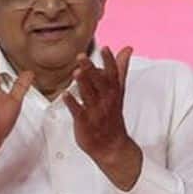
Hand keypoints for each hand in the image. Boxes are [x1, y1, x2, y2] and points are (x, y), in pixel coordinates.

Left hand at [68, 46, 142, 189]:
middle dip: (91, 69)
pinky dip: (72, 104)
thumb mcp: (119, 90)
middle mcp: (105, 100)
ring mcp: (95, 111)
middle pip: (99, 82)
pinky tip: (65, 95)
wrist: (112, 145)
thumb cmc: (113, 114)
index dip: (109, 61)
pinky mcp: (85, 122)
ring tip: (76, 72)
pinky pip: (78, 112)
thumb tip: (127, 49)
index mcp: (113, 91)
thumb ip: (120, 68)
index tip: (105, 48)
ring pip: (89, 95)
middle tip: (82, 56)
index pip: (113, 74)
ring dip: (82, 84)